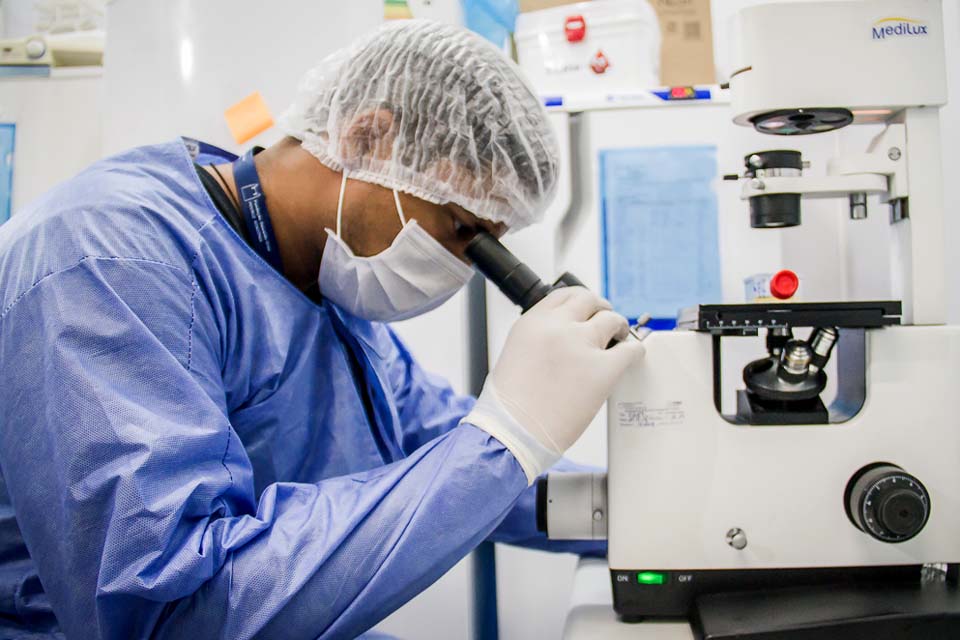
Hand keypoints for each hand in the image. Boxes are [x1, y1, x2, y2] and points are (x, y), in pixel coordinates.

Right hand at [463, 287, 645, 482]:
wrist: (512, 433)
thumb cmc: (510, 405)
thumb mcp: (516, 354)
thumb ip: (541, 338)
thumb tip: (565, 336)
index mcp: (533, 322)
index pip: (564, 295)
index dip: (580, 302)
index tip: (587, 311)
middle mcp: (557, 327)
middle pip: (590, 300)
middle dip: (601, 309)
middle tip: (607, 323)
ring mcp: (582, 346)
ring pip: (613, 320)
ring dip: (619, 328)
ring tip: (619, 341)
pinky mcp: (603, 370)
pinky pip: (631, 350)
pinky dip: (634, 352)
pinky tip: (630, 359)